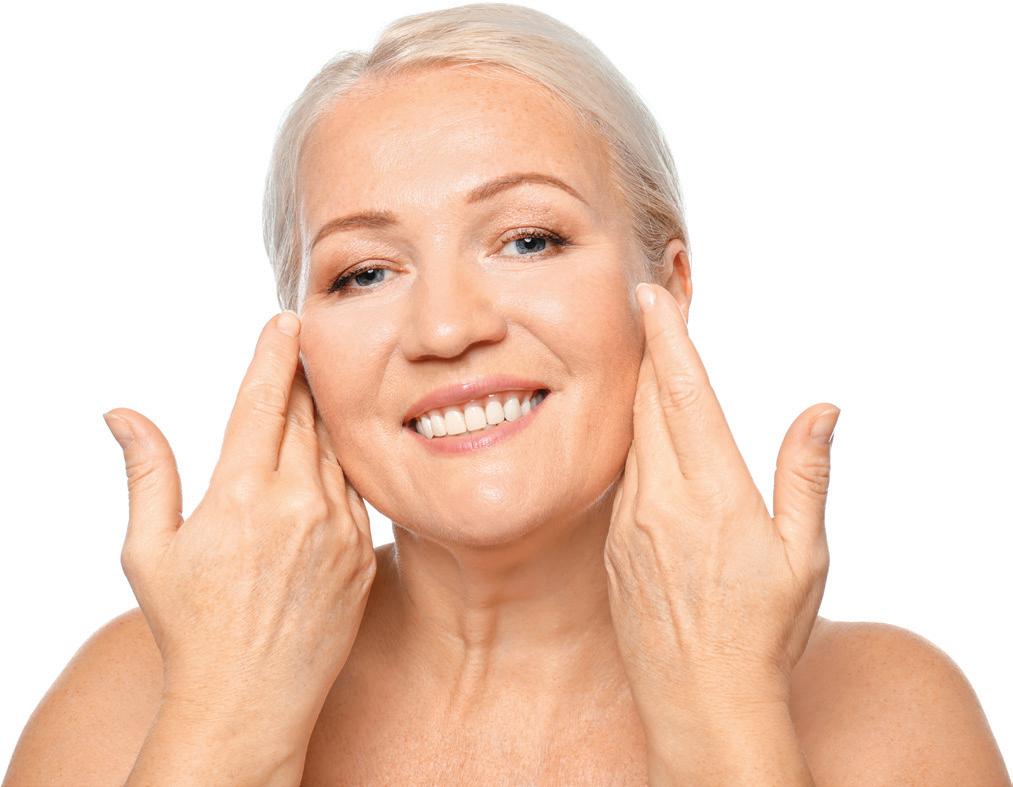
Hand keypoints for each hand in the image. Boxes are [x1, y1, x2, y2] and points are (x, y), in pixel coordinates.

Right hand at [102, 311, 375, 746]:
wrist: (252, 701)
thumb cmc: (191, 627)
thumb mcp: (150, 551)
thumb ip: (147, 472)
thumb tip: (121, 413)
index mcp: (242, 495)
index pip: (264, 401)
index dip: (276, 354)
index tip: (287, 320)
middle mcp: (299, 504)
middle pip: (306, 416)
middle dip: (303, 377)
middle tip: (304, 346)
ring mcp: (339, 529)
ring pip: (337, 451)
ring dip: (326, 419)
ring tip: (318, 396)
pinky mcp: (363, 553)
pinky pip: (357, 491)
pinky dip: (344, 467)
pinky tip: (334, 457)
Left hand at [604, 283, 838, 742]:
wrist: (699, 702)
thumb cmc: (761, 633)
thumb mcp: (803, 555)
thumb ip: (806, 474)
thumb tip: (823, 409)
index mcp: (711, 493)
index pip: (682, 396)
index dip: (667, 340)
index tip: (652, 297)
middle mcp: (660, 500)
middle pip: (647, 405)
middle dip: (649, 352)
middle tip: (650, 310)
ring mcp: (629, 523)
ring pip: (631, 439)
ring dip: (641, 397)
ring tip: (650, 363)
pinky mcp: (614, 544)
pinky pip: (623, 478)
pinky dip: (635, 445)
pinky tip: (648, 441)